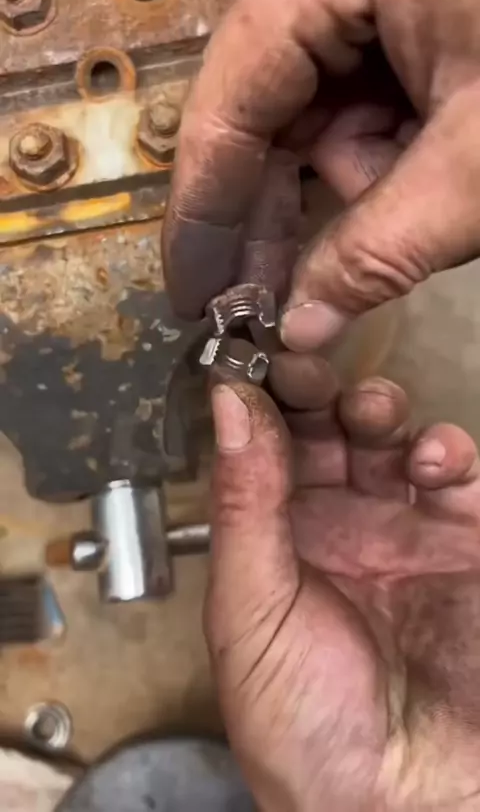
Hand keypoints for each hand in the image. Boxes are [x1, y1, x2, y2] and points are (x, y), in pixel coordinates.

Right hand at [163, 0, 479, 347]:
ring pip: (320, 117)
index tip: (191, 295)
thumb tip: (295, 334)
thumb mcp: (478, 168)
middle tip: (260, 309)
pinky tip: (419, 197)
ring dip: (350, 194)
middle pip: (268, 110)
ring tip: (397, 230)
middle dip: (276, 215)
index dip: (204, 206)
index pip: (233, 93)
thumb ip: (376, 252)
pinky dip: (386, 167)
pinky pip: (369, 110)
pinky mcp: (413, 23)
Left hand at [206, 356, 479, 810]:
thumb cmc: (301, 724)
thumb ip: (244, 504)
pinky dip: (446, 453)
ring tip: (369, 409)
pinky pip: (458, 479)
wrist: (396, 802)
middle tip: (308, 367)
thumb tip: (228, 406)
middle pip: (330, 434)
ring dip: (380, 411)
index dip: (263, 402)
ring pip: (393, 442)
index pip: (270, 450)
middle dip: (320, 392)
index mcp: (279, 542)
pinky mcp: (465, 545)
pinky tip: (428, 458)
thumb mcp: (251, 609)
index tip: (253, 357)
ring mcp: (406, 533)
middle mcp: (341, 528)